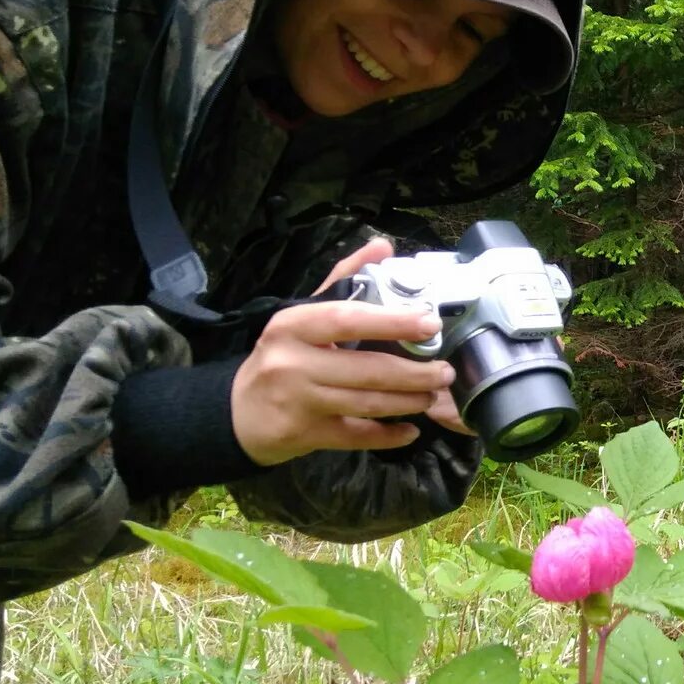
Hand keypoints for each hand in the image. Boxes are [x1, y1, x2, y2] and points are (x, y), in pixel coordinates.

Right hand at [233, 239, 466, 464]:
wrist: (238, 414)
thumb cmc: (280, 356)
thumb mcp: (303, 315)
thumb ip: (343, 278)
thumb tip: (383, 245)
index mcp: (293, 325)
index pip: (347, 318)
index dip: (393, 321)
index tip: (430, 323)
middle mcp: (292, 363)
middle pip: (366, 369)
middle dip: (414, 373)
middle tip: (444, 371)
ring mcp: (298, 402)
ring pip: (367, 404)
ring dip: (408, 401)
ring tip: (432, 395)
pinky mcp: (305, 435)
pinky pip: (357, 437)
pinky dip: (387, 436)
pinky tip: (410, 431)